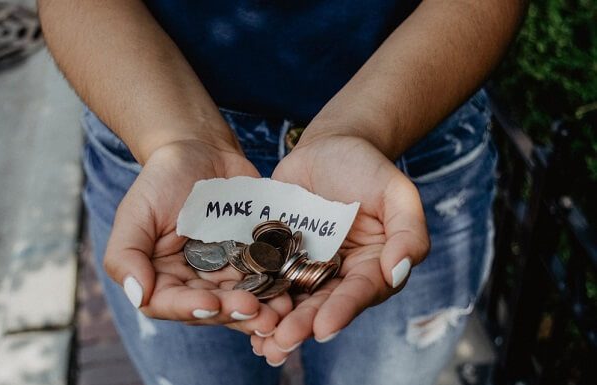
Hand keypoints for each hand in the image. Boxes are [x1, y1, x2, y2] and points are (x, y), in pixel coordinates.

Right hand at [103, 140, 291, 334]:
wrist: (201, 151)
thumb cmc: (162, 180)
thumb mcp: (136, 212)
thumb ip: (126, 255)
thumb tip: (138, 295)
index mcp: (162, 278)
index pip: (170, 303)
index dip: (190, 308)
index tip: (211, 303)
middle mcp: (194, 283)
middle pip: (212, 309)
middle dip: (234, 313)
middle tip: (257, 312)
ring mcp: (226, 273)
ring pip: (242, 301)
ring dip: (262, 310)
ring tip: (281, 311)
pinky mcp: (253, 260)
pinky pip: (266, 279)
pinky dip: (278, 288)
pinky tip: (292, 292)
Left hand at [250, 135, 429, 363]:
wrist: (329, 146)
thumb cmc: (368, 167)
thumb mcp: (396, 192)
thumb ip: (408, 232)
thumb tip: (397, 272)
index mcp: (372, 266)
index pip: (359, 292)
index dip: (342, 310)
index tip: (324, 328)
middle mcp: (339, 274)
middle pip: (322, 304)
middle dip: (303, 325)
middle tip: (282, 341)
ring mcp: (306, 266)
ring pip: (292, 299)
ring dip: (276, 321)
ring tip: (260, 341)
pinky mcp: (278, 254)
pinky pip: (266, 277)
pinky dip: (255, 295)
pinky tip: (238, 312)